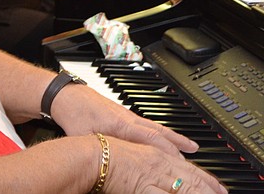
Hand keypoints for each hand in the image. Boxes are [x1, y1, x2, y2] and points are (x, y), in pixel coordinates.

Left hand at [52, 84, 197, 157]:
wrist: (68, 96)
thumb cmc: (75, 117)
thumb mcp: (85, 139)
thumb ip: (100, 152)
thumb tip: (104, 168)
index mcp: (122, 126)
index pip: (151, 140)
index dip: (167, 152)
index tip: (182, 163)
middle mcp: (130, 120)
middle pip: (161, 134)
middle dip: (179, 147)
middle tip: (195, 159)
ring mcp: (130, 116)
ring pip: (158, 127)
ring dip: (176, 138)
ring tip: (193, 147)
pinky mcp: (126, 116)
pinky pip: (151, 125)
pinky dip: (164, 133)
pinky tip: (169, 138)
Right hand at [103, 136, 226, 193]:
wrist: (92, 153)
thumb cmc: (108, 154)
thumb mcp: (136, 156)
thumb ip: (152, 164)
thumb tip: (165, 178)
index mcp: (159, 156)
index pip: (191, 170)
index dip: (208, 180)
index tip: (220, 189)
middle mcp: (160, 164)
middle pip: (192, 180)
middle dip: (209, 190)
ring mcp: (153, 175)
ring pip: (183, 190)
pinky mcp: (143, 186)